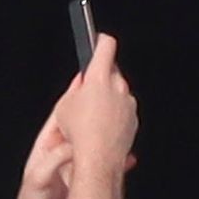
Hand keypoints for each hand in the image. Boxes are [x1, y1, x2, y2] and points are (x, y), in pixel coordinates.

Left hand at [12, 98, 137, 198]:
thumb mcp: (38, 181)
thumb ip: (54, 162)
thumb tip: (70, 148)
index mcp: (46, 150)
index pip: (60, 119)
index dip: (70, 100)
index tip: (82, 82)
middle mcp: (61, 157)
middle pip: (80, 129)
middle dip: (93, 114)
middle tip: (107, 99)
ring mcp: (74, 170)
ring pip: (94, 147)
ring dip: (107, 138)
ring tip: (120, 127)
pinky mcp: (85, 185)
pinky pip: (103, 168)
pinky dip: (116, 162)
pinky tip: (127, 159)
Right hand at [59, 32, 137, 174]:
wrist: (99, 159)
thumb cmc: (79, 134)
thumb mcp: (64, 106)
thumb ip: (75, 89)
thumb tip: (81, 82)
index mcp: (99, 78)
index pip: (106, 47)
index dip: (101, 40)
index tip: (99, 39)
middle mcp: (118, 87)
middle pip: (112, 72)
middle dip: (102, 78)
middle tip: (88, 92)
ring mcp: (128, 103)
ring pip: (119, 92)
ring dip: (109, 98)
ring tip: (92, 116)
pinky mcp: (134, 118)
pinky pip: (124, 109)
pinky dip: (115, 114)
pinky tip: (103, 127)